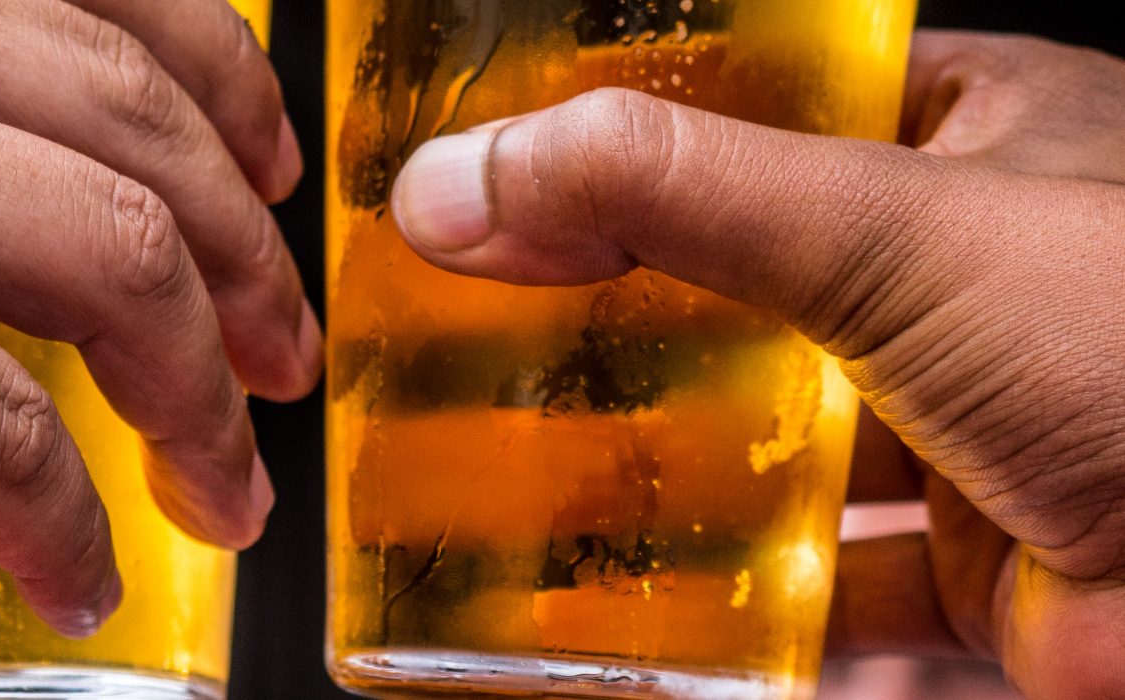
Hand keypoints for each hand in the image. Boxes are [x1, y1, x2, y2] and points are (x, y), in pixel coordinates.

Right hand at [0, 0, 318, 640]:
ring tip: (227, 481)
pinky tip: (77, 576)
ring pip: (112, 264)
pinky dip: (67, 523)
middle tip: (282, 355)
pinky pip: (3, 432)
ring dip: (200, 393)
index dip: (222, 77)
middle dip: (245, 259)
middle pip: (130, 125)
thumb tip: (11, 200)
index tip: (269, 174)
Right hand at [390, 30, 1124, 697]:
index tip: (503, 158)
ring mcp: (970, 422)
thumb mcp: (893, 231)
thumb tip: (461, 186)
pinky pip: (820, 574)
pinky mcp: (975, 563)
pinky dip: (729, 596)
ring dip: (658, 460)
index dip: (634, 127)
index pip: (769, 101)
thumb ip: (672, 195)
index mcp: (976, 135)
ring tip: (512, 457)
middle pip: (749, 277)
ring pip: (775, 434)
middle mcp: (971, 273)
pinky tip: (625, 599)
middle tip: (478, 313)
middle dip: (620, 309)